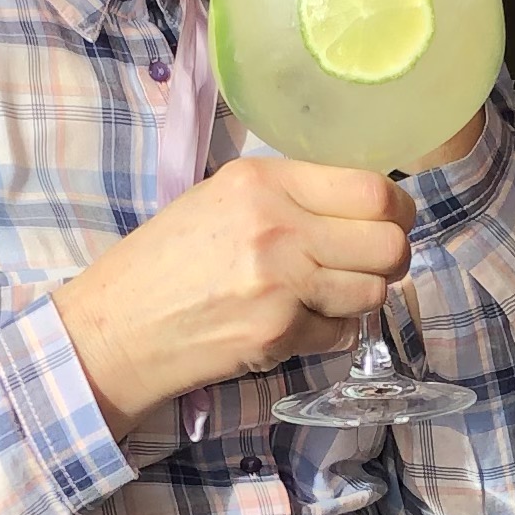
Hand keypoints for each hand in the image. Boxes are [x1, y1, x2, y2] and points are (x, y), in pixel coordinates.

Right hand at [54, 154, 411, 433]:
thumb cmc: (166, 261)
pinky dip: (329, 332)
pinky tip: (295, 322)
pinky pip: (342, 333)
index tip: (390, 220)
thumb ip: (289, 196)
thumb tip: (362, 206)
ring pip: (373, 291)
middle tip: (373, 264)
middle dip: (391, 257)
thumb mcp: (220, 200)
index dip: (396, 209)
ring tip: (327, 295)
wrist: (118, 326)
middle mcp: (277, 225)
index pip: (371, 188)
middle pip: (387, 242)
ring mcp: (280, 282)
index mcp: (262, 181)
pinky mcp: (279, 332)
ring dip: (360, 298)